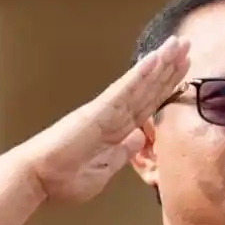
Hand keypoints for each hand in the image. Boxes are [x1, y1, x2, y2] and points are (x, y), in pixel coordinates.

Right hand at [20, 35, 190, 204]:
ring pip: (140, 84)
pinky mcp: (99, 111)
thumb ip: (122, 153)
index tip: (181, 72)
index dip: (164, 88)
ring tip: (178, 44)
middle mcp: (113, 116)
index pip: (146, 106)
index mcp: (115, 132)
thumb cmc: (63, 180)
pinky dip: (141, 74)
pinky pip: (124, 90)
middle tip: (186, 46)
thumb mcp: (104, 171)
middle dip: (168, 69)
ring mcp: (106, 111)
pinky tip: (156, 59)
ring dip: (160, 64)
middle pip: (147, 90)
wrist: (37, 179)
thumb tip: (139, 137)